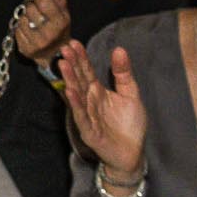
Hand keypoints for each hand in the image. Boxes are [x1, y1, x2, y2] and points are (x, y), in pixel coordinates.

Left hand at [10, 0, 73, 59]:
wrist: (54, 55)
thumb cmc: (59, 31)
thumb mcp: (64, 15)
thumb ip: (59, 1)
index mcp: (60, 24)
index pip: (42, 1)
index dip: (41, 0)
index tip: (42, 3)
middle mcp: (49, 35)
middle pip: (30, 8)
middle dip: (32, 7)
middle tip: (36, 12)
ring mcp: (36, 44)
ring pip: (22, 19)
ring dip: (25, 18)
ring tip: (32, 22)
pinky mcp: (26, 50)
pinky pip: (17, 31)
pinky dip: (21, 29)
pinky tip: (28, 31)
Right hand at [55, 41, 147, 183]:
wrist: (133, 153)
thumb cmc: (129, 125)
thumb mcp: (131, 94)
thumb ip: (123, 73)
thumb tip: (119, 49)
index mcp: (97, 91)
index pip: (87, 71)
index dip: (81, 58)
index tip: (74, 43)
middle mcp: (89, 101)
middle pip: (79, 80)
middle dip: (72, 65)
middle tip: (65, 48)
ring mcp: (88, 116)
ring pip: (77, 96)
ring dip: (70, 80)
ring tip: (63, 65)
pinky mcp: (89, 131)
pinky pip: (82, 116)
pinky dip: (76, 104)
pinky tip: (70, 91)